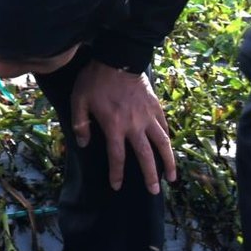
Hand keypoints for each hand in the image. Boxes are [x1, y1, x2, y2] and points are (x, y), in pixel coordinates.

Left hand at [69, 60, 175, 193]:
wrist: (118, 58)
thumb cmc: (95, 80)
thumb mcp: (79, 100)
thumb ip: (80, 123)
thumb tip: (84, 144)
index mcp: (114, 126)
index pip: (117, 157)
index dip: (117, 174)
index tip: (117, 186)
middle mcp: (134, 125)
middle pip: (145, 156)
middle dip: (150, 176)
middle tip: (154, 192)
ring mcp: (148, 116)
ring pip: (162, 144)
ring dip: (168, 162)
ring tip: (172, 178)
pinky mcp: (156, 107)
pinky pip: (164, 127)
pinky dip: (167, 140)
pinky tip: (168, 148)